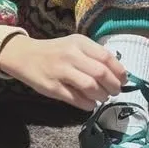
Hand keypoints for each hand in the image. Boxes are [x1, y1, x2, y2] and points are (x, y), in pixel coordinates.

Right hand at [0, 33, 126, 109]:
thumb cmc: (55, 51)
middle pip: (101, 73)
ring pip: (90, 87)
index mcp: (79, 43)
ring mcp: (60, 72)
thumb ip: (94, 56)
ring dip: (101, 96)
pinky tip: (90, 103)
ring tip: (102, 97)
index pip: (107, 58)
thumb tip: (118, 74)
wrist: (25, 56)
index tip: (123, 80)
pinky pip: (76, 99)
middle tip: (114, 91)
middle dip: (113, 86)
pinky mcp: (52, 87)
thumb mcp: (75, 45)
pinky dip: (88, 104)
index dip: (119, 72)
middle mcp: (71, 55)